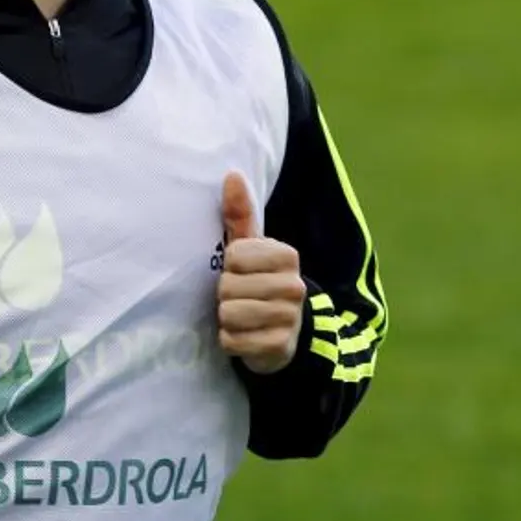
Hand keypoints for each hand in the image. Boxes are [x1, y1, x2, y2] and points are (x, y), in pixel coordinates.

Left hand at [216, 171, 304, 374]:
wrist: (284, 333)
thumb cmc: (257, 282)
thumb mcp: (249, 249)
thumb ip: (239, 214)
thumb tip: (231, 173)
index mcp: (287, 255)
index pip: (233, 256)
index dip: (228, 267)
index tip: (240, 273)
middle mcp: (294, 285)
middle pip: (228, 287)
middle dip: (226, 296)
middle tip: (241, 298)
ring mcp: (290, 318)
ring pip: (229, 314)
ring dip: (226, 319)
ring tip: (241, 317)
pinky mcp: (280, 346)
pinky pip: (233, 341)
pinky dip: (231, 342)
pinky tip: (245, 337)